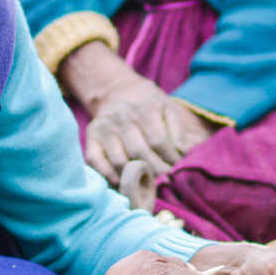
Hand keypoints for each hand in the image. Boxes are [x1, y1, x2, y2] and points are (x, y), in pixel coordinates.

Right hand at [60, 42, 215, 182]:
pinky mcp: (91, 137)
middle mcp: (121, 116)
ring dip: (134, 177)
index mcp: (144, 108)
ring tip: (146, 184)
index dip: (169, 160)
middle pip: (139, 153)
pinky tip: (122, 181)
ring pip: (119, 160)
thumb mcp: (167, 107)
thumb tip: (184, 153)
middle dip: (155, 172)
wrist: (116, 91)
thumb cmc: (148, 105)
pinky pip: (96, 161)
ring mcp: (104, 127)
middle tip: (164, 182)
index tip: (176, 170)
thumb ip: (177, 129)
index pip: (158, 142)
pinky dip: (108, 175)